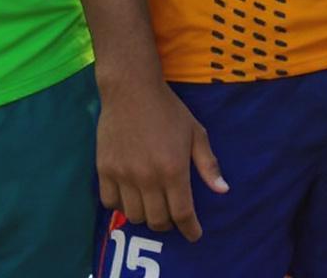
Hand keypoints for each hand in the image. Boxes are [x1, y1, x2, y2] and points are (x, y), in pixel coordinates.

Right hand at [97, 79, 225, 240]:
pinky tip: (131, 197)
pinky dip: (122, 207)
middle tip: (174, 217)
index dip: (190, 229)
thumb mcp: (197, 134)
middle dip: (169, 225)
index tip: (195, 235)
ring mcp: (123, 175)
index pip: (182, 212)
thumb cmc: (170, 111)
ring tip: (153, 206)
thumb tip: (222, 190)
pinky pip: (110, 203)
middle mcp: (147, 177)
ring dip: (146, 216)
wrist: (132, 92)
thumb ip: (208, 165)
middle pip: (157, 220)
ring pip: (134, 215)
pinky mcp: (104, 170)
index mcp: (173, 170)